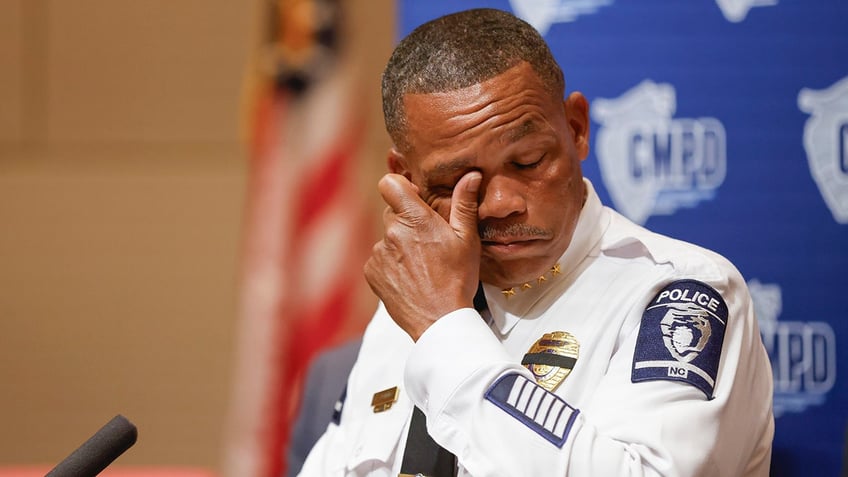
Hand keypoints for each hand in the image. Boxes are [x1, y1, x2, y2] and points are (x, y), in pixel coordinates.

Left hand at [364, 171, 481, 340]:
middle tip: (428, 241)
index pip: (389, 184)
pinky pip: (379, 259)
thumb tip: (470, 175)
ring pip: (387, 238)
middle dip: (408, 221)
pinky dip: (392, 265)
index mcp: (415, 219)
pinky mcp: (371, 272)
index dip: (400, 187)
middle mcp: (391, 233)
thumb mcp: (467, 240)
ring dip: (400, 245)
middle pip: (392, 213)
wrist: (439, 321)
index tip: (413, 198)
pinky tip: (410, 278)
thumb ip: (464, 204)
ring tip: (422, 266)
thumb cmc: (457, 279)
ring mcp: (378, 253)